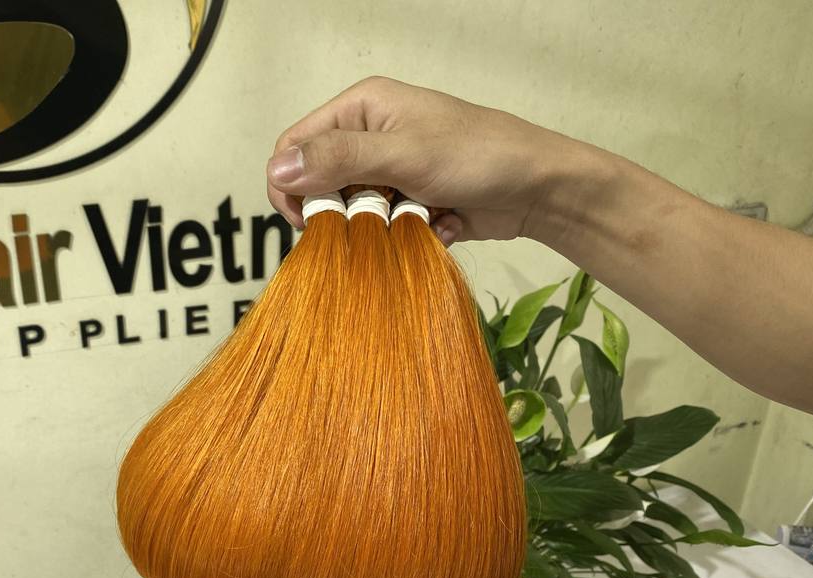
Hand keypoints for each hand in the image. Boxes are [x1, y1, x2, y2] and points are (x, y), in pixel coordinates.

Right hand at [266, 76, 581, 244]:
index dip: (291, 186)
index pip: (296, 147)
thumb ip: (338, 160)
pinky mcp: (410, 202)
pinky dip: (405, 233)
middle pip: (323, 185)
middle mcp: (370, 137)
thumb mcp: (401, 154)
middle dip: (344, 212)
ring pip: (354, 214)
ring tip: (415, 219)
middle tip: (375, 221)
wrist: (536, 188)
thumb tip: (276, 170)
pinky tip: (438, 224)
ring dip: (379, 227)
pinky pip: (385, 228)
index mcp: (361, 109)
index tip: (307, 222)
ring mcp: (391, 172)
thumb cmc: (475, 156)